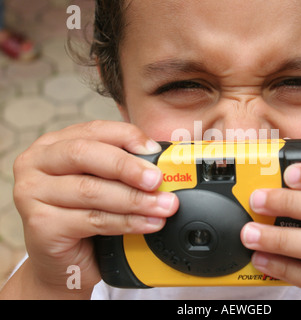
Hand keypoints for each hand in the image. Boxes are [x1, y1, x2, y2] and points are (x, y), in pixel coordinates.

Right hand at [8, 121, 178, 297]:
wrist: (63, 265)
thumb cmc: (84, 218)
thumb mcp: (102, 184)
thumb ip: (122, 169)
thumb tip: (162, 162)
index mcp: (53, 144)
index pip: (93, 130)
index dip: (127, 136)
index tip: (155, 151)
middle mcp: (36, 163)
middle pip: (84, 154)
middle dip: (127, 167)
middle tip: (157, 180)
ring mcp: (31, 193)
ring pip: (90, 190)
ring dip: (134, 199)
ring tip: (163, 206)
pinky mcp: (39, 224)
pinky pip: (92, 219)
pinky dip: (126, 222)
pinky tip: (148, 224)